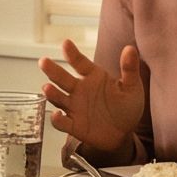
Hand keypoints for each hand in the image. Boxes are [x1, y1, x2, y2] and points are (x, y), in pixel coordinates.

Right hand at [38, 40, 146, 159]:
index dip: (72, 54)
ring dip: (52, 93)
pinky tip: (56, 115)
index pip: (80, 63)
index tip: (66, 43)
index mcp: (93, 77)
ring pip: (58, 98)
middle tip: (43, 61)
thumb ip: (129, 69)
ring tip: (47, 88)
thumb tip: (130, 48)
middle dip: (52, 70)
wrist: (124, 133)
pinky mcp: (74, 125)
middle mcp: (79, 90)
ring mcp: (75, 107)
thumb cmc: (127, 106)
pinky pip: (62, 122)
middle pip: (62, 78)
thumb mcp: (132, 87)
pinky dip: (57, 120)